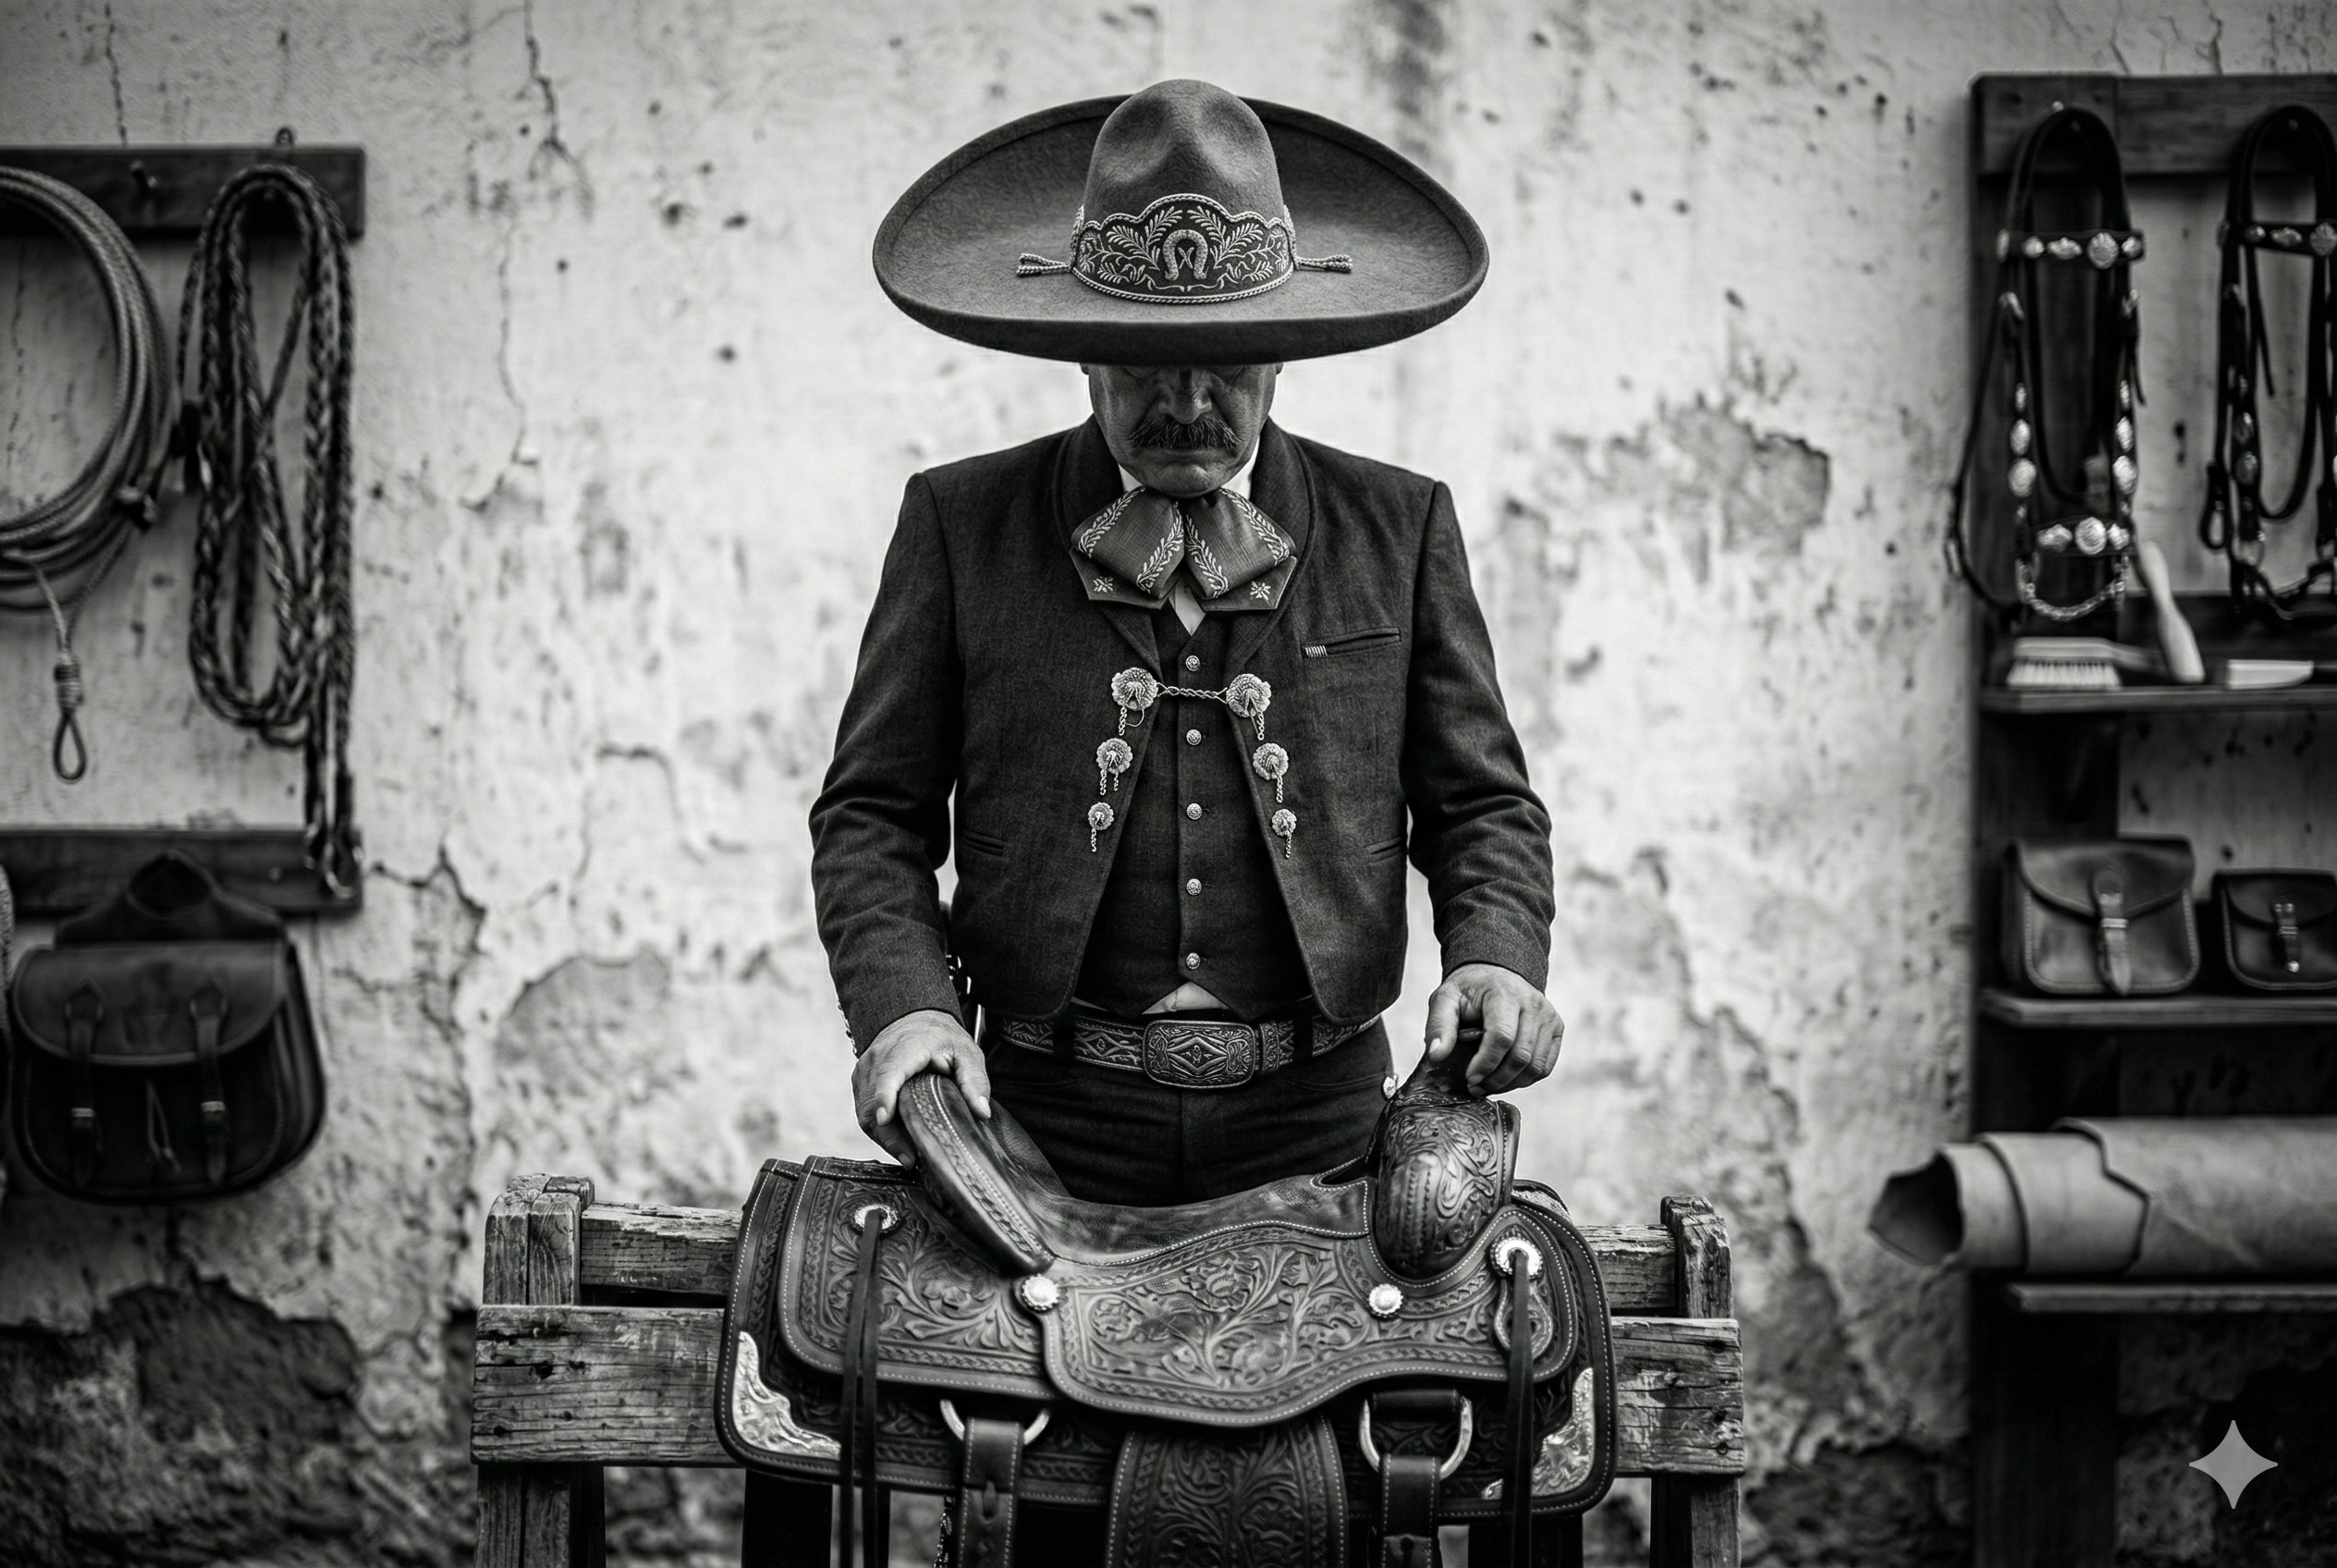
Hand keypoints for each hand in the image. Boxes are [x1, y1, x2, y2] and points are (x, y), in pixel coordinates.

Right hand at [853, 1009, 990, 1167]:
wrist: (915, 1019)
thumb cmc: (941, 1037)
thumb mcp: (967, 1053)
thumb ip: (975, 1081)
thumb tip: (982, 1113)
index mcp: (905, 1049)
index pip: (888, 1074)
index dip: (884, 1097)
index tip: (885, 1119)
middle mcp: (877, 1059)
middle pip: (872, 1103)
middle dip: (889, 1135)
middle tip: (913, 1158)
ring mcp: (864, 1071)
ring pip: (865, 1112)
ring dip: (884, 1137)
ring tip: (910, 1155)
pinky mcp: (860, 1082)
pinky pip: (864, 1112)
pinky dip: (879, 1130)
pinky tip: (900, 1143)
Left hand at [1424, 963, 1563, 1095]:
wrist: (1494, 975)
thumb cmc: (1469, 991)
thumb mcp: (1445, 999)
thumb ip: (1438, 1025)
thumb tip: (1436, 1056)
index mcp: (1505, 993)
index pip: (1502, 1036)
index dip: (1486, 1063)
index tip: (1470, 1078)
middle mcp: (1533, 1003)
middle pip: (1521, 1055)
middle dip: (1496, 1079)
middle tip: (1475, 1088)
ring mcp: (1549, 1016)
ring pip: (1536, 1066)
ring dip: (1510, 1084)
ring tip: (1487, 1086)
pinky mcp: (1556, 1028)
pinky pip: (1545, 1066)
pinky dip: (1525, 1080)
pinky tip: (1505, 1079)